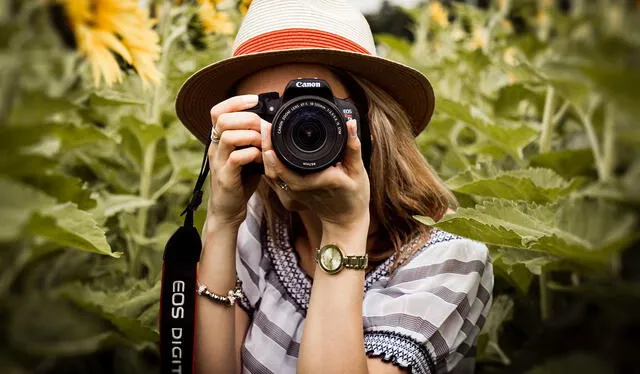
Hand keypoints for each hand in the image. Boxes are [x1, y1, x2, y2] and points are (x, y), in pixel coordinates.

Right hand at [207, 94, 267, 227]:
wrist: (228, 209)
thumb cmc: (240, 180)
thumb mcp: (247, 155)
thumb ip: (254, 140)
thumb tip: (272, 124)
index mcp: (219, 140)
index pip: (217, 111)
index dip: (235, 101)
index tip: (255, 99)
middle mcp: (215, 148)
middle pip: (222, 119)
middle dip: (247, 118)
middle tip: (263, 127)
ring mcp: (218, 162)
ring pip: (228, 136)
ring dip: (251, 136)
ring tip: (263, 144)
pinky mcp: (225, 177)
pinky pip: (236, 158)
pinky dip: (252, 154)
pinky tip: (261, 159)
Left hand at [261, 119, 369, 230]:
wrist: (345, 220)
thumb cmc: (354, 197)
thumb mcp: (358, 171)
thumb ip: (353, 147)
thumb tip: (350, 123)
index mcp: (317, 181)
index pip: (288, 169)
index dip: (274, 153)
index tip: (270, 132)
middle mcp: (301, 188)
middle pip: (273, 169)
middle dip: (266, 146)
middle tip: (265, 126)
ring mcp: (294, 193)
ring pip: (271, 174)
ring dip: (265, 154)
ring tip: (266, 133)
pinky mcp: (291, 193)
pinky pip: (275, 178)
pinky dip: (270, 163)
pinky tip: (269, 148)